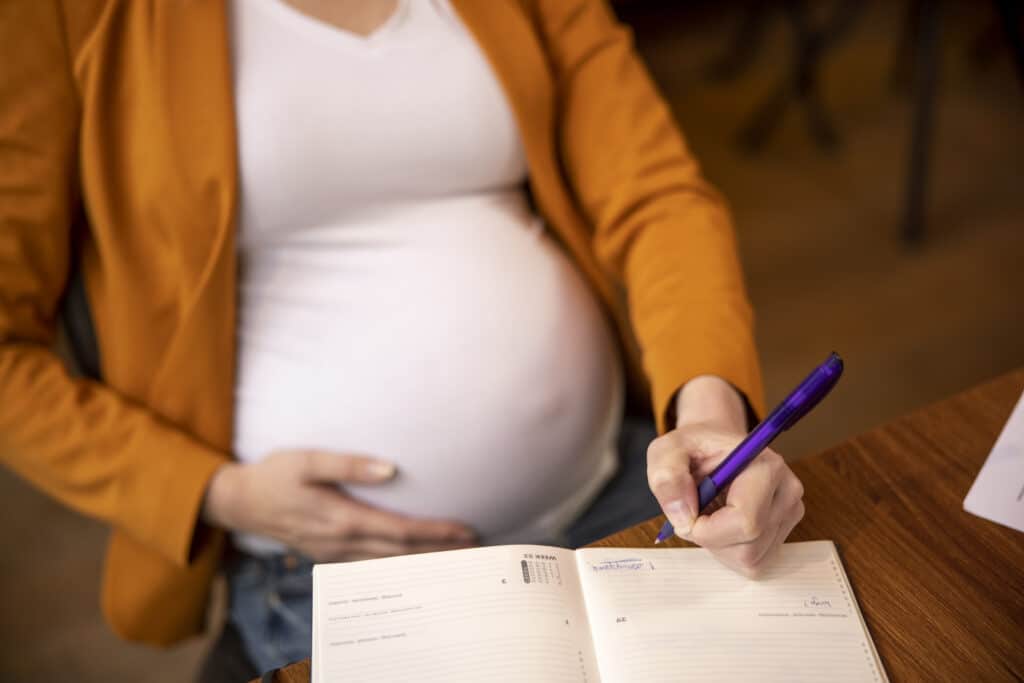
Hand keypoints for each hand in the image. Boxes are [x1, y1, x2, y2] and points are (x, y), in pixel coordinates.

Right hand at [202, 450, 476, 561]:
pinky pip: (371, 567)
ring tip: (453, 558)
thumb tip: (390, 468)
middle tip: (473, 548)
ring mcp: (334, 554)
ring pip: (387, 565)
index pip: (400, 531)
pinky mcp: (328, 555)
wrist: (240, 502)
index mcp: (341, 519)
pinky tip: (411, 563)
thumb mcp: (307, 460)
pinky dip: (397, 566)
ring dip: (421, 562)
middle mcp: (341, 542)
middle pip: (400, 553)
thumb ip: (348, 463)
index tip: (464, 531)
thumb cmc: (275, 475)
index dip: (435, 533)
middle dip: (438, 552)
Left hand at [647, 376, 804, 576]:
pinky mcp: (784, 532)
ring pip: (751, 560)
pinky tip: (721, 526)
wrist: (713, 446)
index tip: (687, 514)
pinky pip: (755, 563)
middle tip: (695, 511)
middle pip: (749, 547)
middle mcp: (786, 491)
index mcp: (765, 467)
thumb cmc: (693, 448)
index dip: (707, 530)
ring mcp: (789, 514)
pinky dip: (729, 552)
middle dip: (710, 539)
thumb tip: (683, 517)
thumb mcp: (666, 451)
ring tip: (709, 514)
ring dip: (719, 546)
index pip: (745, 522)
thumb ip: (667, 477)